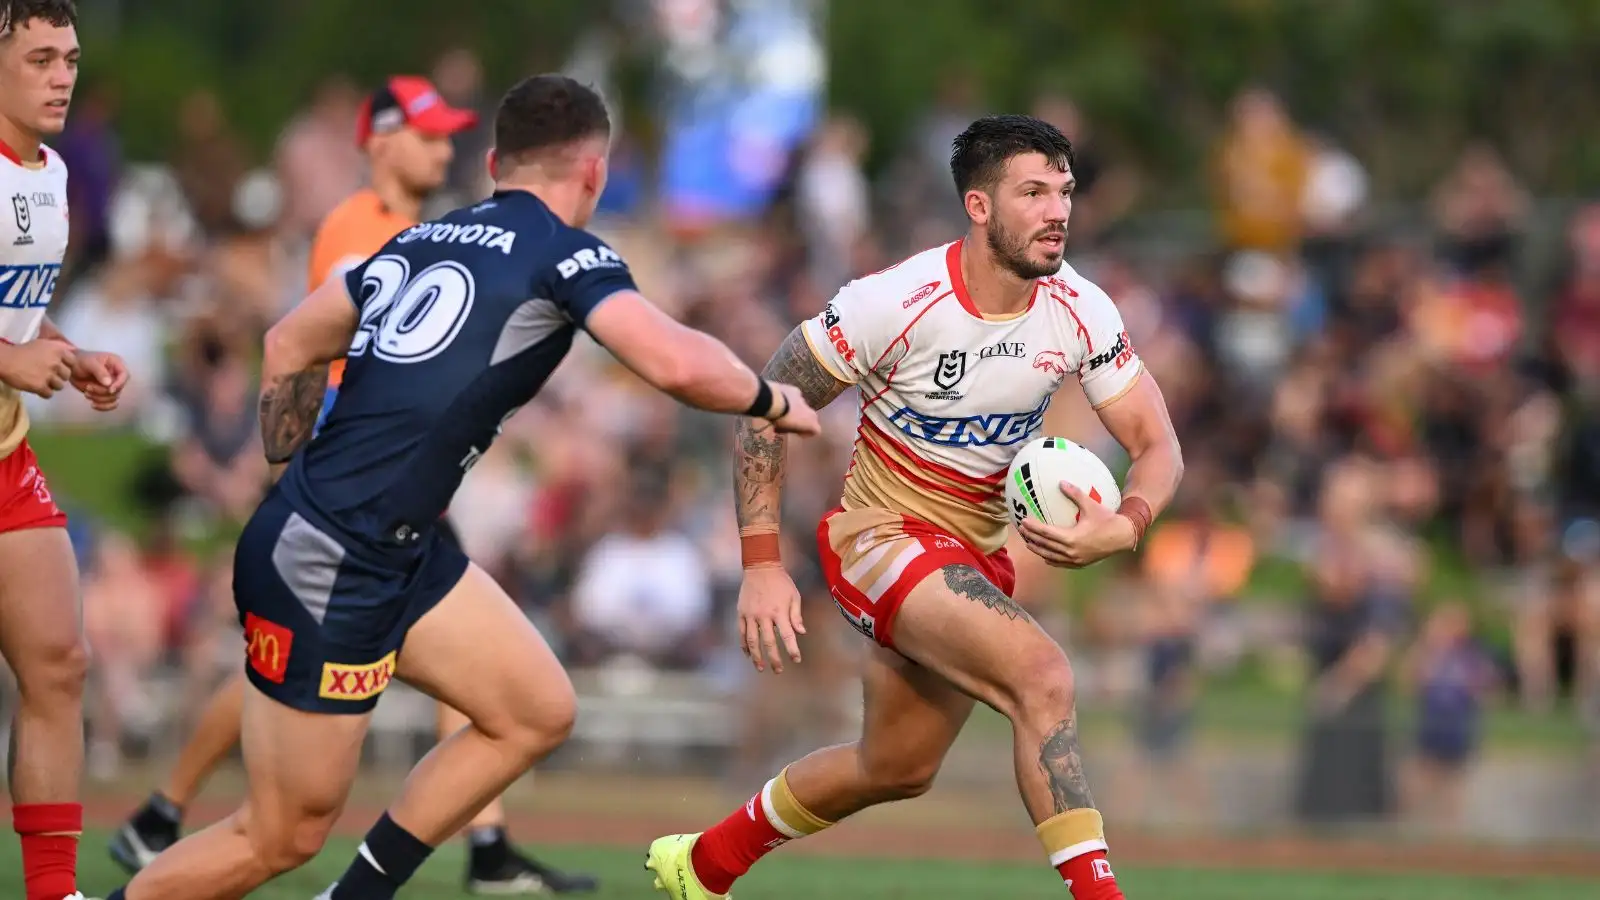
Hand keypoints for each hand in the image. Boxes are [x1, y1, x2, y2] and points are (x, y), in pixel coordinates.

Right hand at [0, 338, 75, 397]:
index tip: (56, 366)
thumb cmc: (23, 351)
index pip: (73, 362)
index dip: (65, 365)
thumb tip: (74, 350)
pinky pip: (49, 394)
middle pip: (67, 376)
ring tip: (40, 381)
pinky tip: (36, 387)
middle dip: (58, 376)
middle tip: (47, 374)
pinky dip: (43, 393)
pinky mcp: (40, 386)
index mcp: (57, 350)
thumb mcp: (43, 344)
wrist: (5, 360)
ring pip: (60, 386)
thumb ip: (60, 346)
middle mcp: (55, 362)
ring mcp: (48, 375)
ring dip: (51, 385)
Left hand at [69, 350, 128, 411]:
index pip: (125, 375)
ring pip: (113, 398)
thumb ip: (100, 372)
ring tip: (87, 393)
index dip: (119, 384)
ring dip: (99, 399)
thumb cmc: (81, 361)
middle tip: (88, 388)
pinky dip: (103, 406)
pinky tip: (92, 405)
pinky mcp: (105, 394)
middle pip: (118, 389)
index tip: (109, 390)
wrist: (71, 367)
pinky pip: (110, 404)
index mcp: (116, 365)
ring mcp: (112, 386)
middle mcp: (117, 376)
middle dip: (103, 392)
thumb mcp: (89, 363)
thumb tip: (108, 384)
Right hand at [737, 566, 806, 672]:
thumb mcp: (794, 596)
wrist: (760, 567)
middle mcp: (764, 616)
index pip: (787, 635)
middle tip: (778, 671)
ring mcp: (750, 615)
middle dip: (774, 658)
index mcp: (779, 612)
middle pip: (768, 642)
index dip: (792, 649)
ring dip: (756, 656)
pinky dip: (744, 645)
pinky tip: (748, 655)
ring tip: (761, 668)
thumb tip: (801, 632)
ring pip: (752, 641)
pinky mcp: (741, 613)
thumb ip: (796, 615)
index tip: (796, 660)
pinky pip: (741, 633)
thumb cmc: (781, 582)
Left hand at [768, 382, 820, 436]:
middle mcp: (809, 410)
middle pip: (812, 417)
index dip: (808, 432)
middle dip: (804, 420)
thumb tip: (785, 429)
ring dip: (797, 409)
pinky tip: (781, 400)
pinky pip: (795, 396)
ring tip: (784, 411)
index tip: (799, 434)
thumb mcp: (784, 429)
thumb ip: (789, 429)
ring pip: (803, 406)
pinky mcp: (794, 390)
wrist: (773, 399)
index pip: (817, 430)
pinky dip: (790, 399)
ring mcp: (802, 399)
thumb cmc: (779, 418)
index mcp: (810, 422)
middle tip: (792, 424)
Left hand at [1018, 481, 1136, 567]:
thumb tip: (1061, 482)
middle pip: (1045, 545)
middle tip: (1021, 530)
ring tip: (1028, 541)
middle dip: (1031, 537)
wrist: (1122, 537)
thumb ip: (1075, 494)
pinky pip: (1060, 562)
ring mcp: (1074, 560)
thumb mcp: (1091, 505)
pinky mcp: (1079, 563)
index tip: (1023, 521)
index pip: (1046, 533)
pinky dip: (1050, 558)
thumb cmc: (1107, 519)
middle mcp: (1071, 552)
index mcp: (1071, 538)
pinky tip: (1044, 554)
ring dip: (1037, 549)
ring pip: (1050, 556)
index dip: (1033, 528)